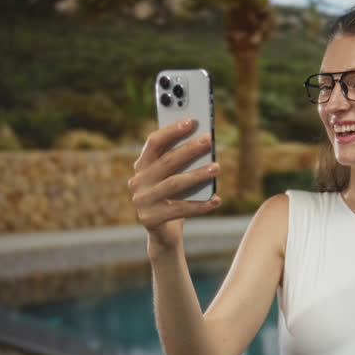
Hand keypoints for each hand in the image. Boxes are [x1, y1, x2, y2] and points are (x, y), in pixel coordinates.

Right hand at [127, 118, 219, 248]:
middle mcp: (137, 181)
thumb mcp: (175, 176)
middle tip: (209, 140)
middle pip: (166, 161)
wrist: (164, 233)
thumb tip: (204, 142)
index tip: (191, 121)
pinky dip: (200, 205)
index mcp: (142, 165)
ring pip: (174, 184)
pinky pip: (179, 210)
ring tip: (217, 167)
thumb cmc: (174, 198)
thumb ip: (182, 161)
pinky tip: (217, 200)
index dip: (171, 130)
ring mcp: (142, 201)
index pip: (153, 142)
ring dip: (197, 174)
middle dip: (189, 149)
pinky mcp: (150, 219)